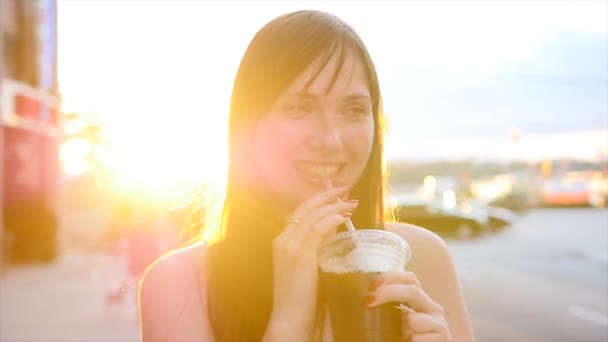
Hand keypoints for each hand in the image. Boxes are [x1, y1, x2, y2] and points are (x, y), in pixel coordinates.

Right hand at [266, 185, 358, 337]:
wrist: (289, 319)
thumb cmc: (300, 299)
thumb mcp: (305, 270)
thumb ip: (315, 252)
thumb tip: (334, 238)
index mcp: (281, 243)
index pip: (300, 214)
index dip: (317, 202)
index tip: (335, 195)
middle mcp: (282, 240)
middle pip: (305, 208)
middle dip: (326, 196)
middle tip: (344, 188)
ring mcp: (290, 246)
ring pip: (313, 215)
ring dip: (334, 205)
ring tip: (351, 201)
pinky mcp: (300, 255)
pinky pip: (318, 229)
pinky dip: (333, 219)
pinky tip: (345, 217)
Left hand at [363, 271, 451, 341]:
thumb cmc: (406, 338)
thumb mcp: (395, 320)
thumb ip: (386, 308)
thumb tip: (361, 300)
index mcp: (419, 300)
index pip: (409, 278)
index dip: (391, 277)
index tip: (372, 285)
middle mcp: (431, 307)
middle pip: (412, 291)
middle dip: (387, 293)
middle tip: (366, 301)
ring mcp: (439, 323)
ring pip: (413, 320)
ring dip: (402, 328)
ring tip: (402, 336)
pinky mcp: (443, 338)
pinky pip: (416, 338)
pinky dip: (410, 341)